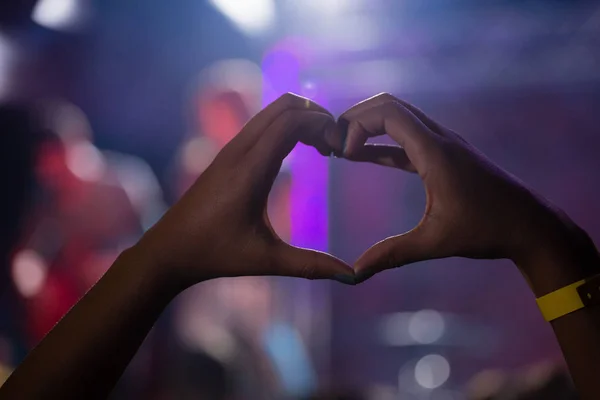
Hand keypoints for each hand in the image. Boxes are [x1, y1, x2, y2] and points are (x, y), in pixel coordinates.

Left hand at [135, 93, 353, 287]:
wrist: (169, 250)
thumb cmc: (216, 254)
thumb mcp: (267, 260)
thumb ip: (312, 266)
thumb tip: (354, 278)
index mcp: (250, 169)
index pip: (291, 120)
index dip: (322, 123)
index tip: (340, 148)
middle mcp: (239, 150)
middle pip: (284, 105)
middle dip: (316, 115)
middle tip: (336, 145)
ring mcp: (231, 149)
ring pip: (272, 112)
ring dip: (301, 119)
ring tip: (323, 148)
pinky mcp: (227, 155)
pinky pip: (262, 125)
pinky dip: (286, 127)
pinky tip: (299, 153)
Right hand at [338, 93, 591, 285]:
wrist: (530, 225)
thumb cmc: (487, 230)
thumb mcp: (436, 242)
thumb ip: (393, 254)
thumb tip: (356, 272)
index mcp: (435, 151)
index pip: (388, 112)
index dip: (357, 125)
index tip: (344, 155)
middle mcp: (440, 138)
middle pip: (390, 105)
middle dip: (357, 118)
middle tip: (333, 142)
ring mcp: (445, 144)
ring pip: (400, 117)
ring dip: (369, 127)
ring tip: (343, 149)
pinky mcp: (446, 156)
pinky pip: (407, 139)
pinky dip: (382, 142)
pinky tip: (364, 157)